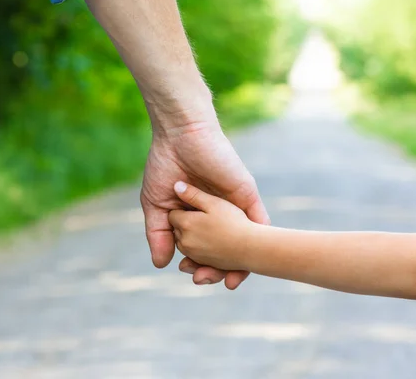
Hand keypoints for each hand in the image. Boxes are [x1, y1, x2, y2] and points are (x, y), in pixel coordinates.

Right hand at [140, 119, 268, 288]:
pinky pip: (259, 222)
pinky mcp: (246, 195)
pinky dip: (259, 241)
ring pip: (244, 241)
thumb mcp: (156, 204)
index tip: (193, 277)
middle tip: (207, 280)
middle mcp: (218, 215)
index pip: (203, 249)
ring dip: (241, 263)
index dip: (200, 266)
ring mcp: (234, 206)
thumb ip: (160, 233)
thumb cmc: (165, 165)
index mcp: (198, 217)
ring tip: (230, 280)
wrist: (181, 135)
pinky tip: (253, 260)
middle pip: (225, 250)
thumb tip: (161, 265)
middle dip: (218, 269)